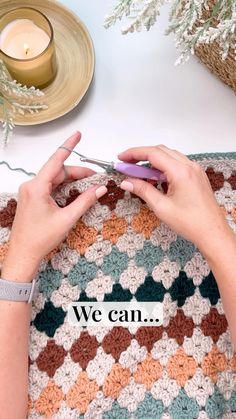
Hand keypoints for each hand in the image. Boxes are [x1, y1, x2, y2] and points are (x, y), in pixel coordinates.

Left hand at [1, 132, 106, 280]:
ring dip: (71, 181)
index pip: (56, 161)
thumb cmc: (41, 239)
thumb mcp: (67, 219)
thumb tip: (100, 188)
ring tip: (88, 184)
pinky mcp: (32, 198)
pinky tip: (74, 192)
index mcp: (37, 187)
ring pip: (55, 179)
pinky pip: (50, 186)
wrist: (24, 254)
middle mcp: (31, 186)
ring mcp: (30, 192)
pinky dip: (63, 187)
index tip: (77, 135)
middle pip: (58, 171)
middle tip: (96, 178)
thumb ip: (85, 201)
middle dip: (78, 173)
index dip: (68, 146)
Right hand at [119, 145, 230, 253]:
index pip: (153, 153)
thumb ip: (143, 190)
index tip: (122, 158)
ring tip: (138, 174)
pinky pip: (177, 164)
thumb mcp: (161, 207)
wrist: (212, 233)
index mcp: (181, 172)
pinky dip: (163, 168)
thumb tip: (127, 182)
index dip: (134, 153)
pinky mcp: (196, 177)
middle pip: (160, 151)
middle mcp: (189, 167)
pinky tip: (154, 179)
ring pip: (169, 157)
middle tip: (126, 165)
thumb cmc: (192, 223)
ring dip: (152, 162)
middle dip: (141, 156)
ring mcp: (194, 171)